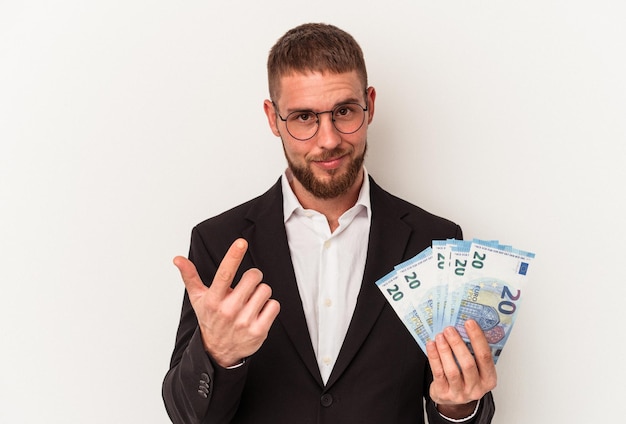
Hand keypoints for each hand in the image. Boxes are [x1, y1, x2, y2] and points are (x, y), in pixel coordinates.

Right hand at [173, 238, 280, 367]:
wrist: (218, 352)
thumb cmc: (210, 319)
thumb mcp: (198, 298)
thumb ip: (190, 276)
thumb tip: (178, 259)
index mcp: (213, 300)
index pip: (224, 274)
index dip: (233, 256)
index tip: (241, 243)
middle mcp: (228, 310)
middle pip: (253, 277)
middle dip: (252, 278)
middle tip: (246, 287)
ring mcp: (244, 322)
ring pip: (266, 290)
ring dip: (261, 293)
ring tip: (250, 301)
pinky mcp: (258, 331)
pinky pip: (274, 305)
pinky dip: (269, 306)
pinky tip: (258, 312)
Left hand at [426, 319, 496, 418]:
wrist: (452, 398)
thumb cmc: (465, 377)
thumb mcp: (475, 368)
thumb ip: (472, 352)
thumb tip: (462, 327)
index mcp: (488, 379)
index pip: (485, 357)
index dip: (477, 338)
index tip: (469, 323)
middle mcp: (476, 388)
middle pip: (468, 364)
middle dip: (457, 344)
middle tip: (449, 329)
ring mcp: (460, 393)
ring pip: (452, 370)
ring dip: (445, 350)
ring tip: (440, 336)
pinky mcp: (444, 393)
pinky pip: (438, 373)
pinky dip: (434, 357)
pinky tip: (431, 345)